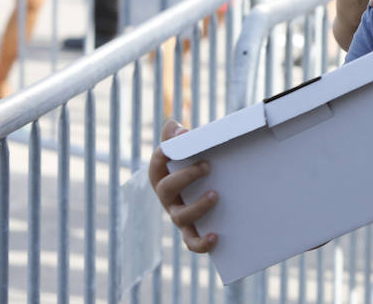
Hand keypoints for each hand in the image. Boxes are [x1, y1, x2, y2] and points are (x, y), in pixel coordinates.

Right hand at [148, 120, 217, 253]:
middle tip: (207, 166)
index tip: (174, 144)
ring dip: (197, 206)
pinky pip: (191, 242)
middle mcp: (167, 197)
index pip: (157, 164)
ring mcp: (178, 215)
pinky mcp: (191, 231)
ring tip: (216, 194)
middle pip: (166, 189)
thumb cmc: (196, 165)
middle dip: (185, 177)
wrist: (213, 188)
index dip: (162, 154)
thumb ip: (179, 138)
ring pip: (180, 217)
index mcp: (164, 175)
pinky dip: (201, 243)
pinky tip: (215, 236)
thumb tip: (176, 128)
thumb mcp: (188, 150)